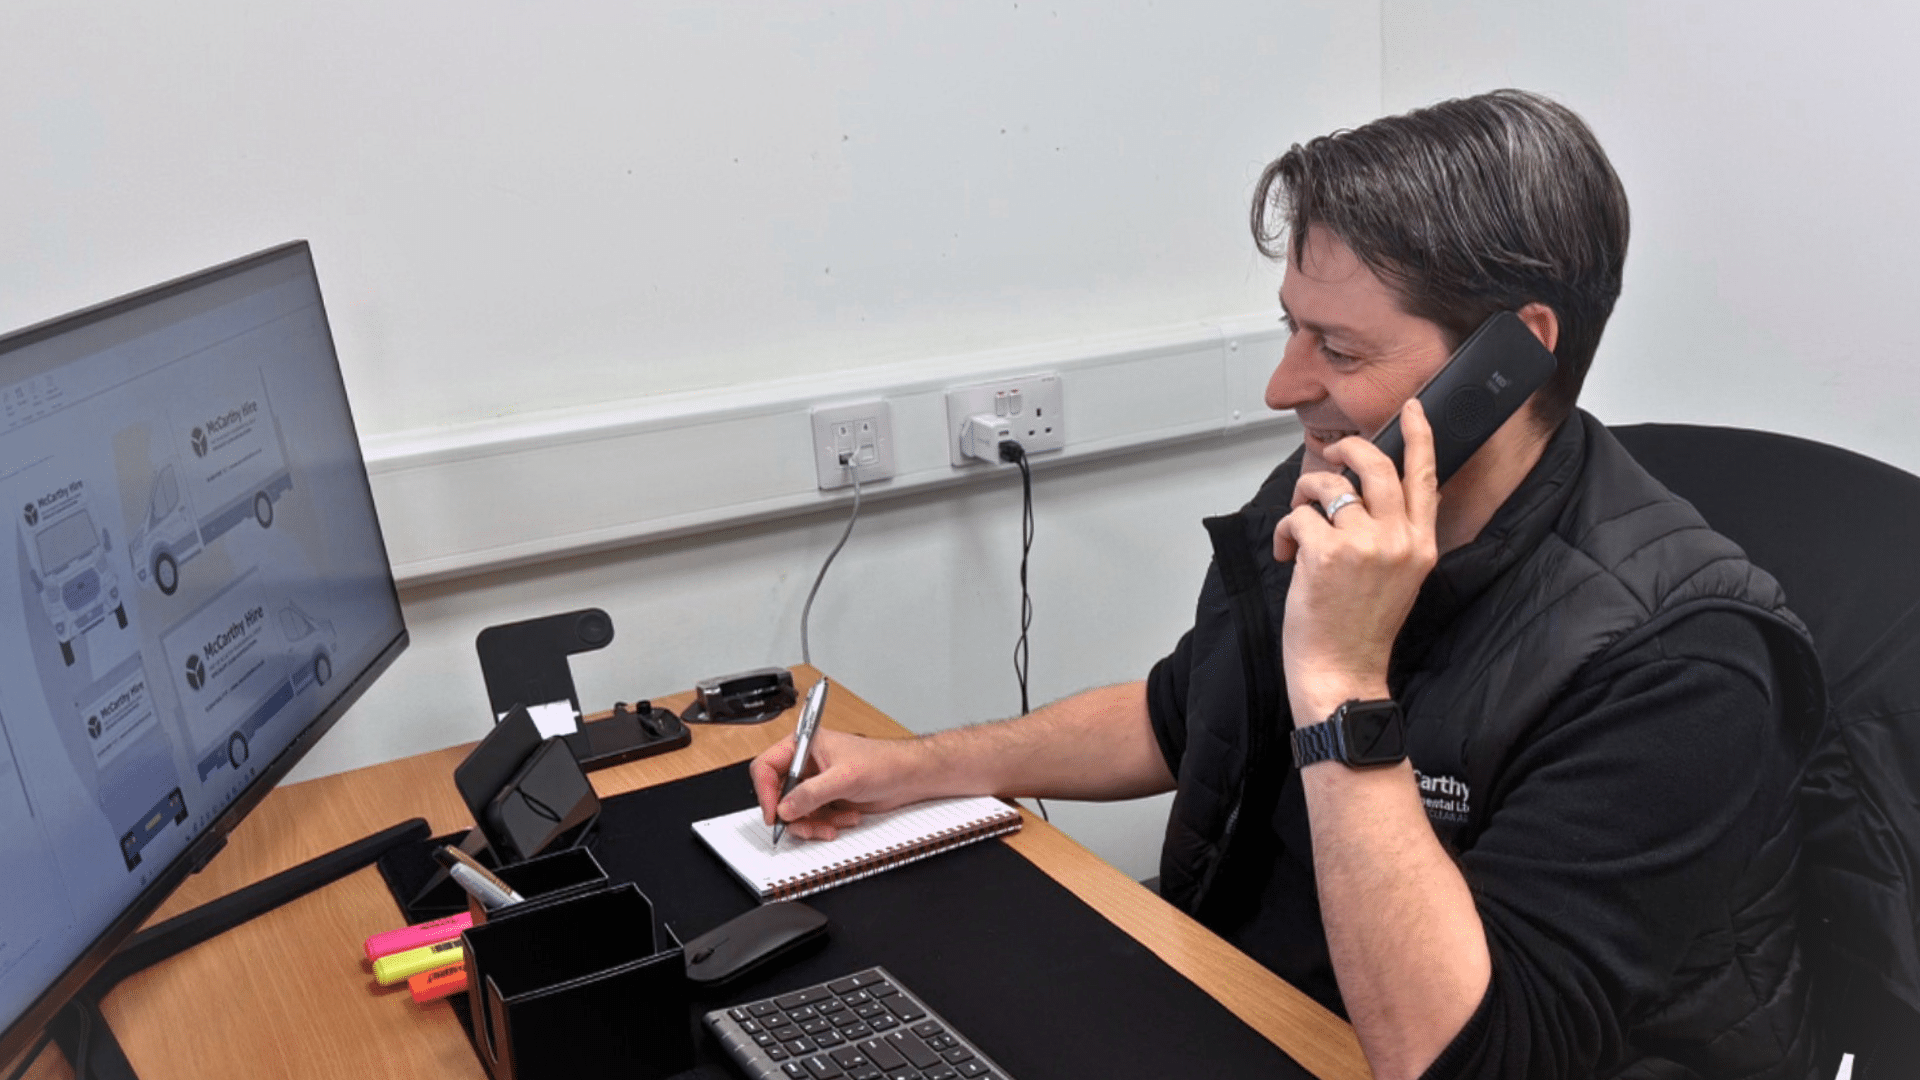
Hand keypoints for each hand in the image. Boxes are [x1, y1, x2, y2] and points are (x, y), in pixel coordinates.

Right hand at [749, 729, 926, 840]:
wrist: (906, 777)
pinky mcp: (825, 800)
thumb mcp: (844, 777)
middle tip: (805, 825)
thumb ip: (812, 793)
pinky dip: (825, 824)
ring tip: (831, 825)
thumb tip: (785, 807)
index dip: (765, 791)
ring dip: (812, 823)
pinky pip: (811, 819)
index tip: (774, 813)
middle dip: (793, 814)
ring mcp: (815, 784)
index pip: (766, 767)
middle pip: (778, 794)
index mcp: (803, 745)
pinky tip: (845, 818)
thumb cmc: (881, 762)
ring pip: (794, 812)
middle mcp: (805, 764)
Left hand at [1271, 399, 1439, 720]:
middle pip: (1374, 464)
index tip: (1413, 409)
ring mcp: (1363, 544)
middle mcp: (1398, 539)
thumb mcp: (1398, 579)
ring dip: (1304, 497)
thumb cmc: (1361, 630)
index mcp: (1421, 545)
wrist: (1342, 673)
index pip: (1425, 477)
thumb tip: (1365, 495)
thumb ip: (1394, 536)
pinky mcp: (1326, 553)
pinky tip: (1287, 555)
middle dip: (1345, 450)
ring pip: (1327, 485)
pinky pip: (1297, 516)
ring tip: (1299, 527)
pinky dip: (1284, 531)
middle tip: (1331, 456)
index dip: (1419, 436)